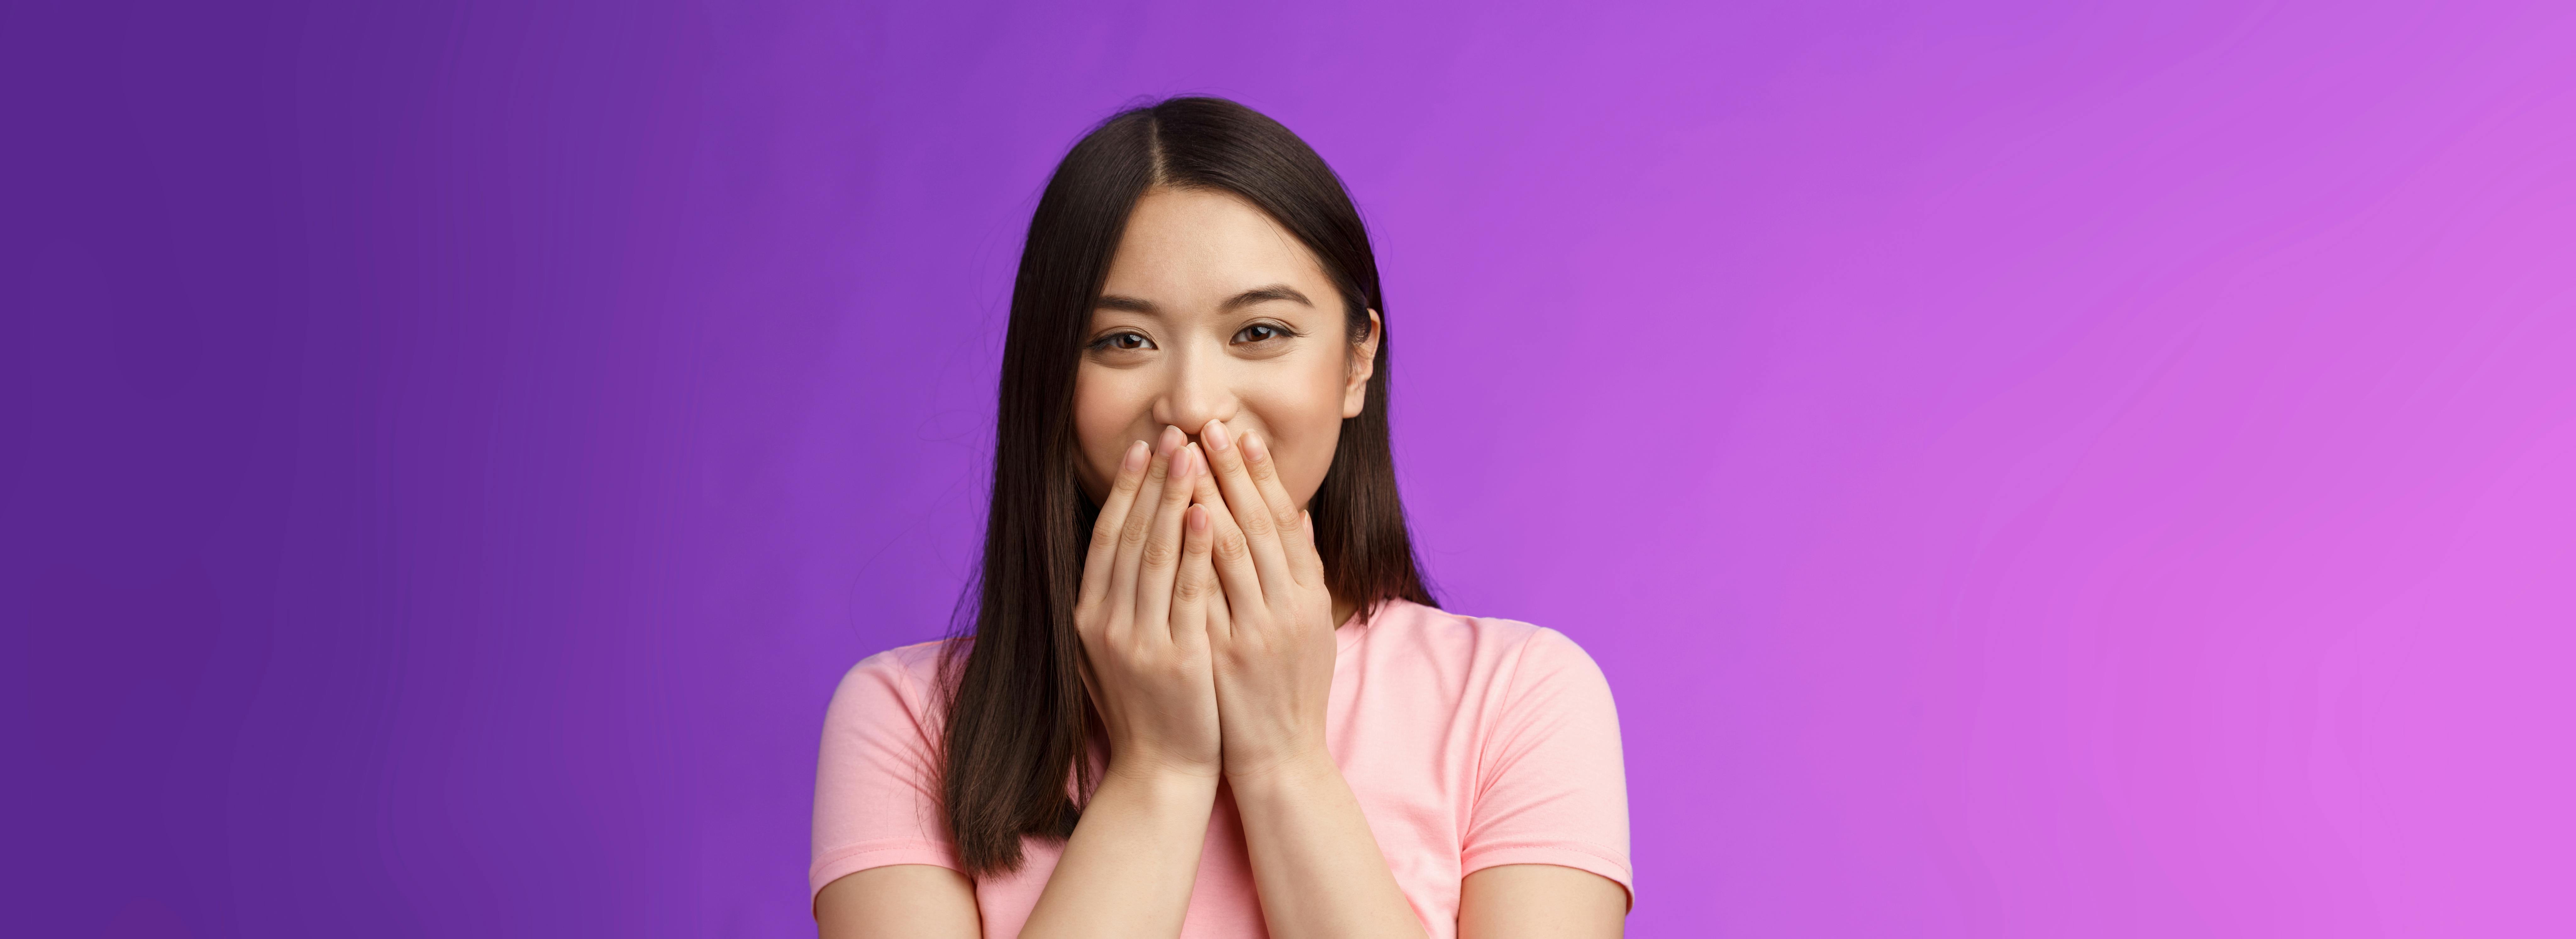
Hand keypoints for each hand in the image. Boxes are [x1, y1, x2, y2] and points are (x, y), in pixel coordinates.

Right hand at [1074, 426, 1224, 781]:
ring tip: (1193, 454)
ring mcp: (1137, 641)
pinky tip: (1209, 513)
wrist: (1161, 769)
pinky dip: (1197, 551)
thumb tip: (1127, 540)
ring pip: (1156, 555)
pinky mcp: (1175, 658)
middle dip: (1153, 480)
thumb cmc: (1147, 705)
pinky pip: (1188, 593)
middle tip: (1174, 432)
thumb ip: (1118, 598)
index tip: (1145, 447)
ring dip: (1175, 500)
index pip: (1106, 537)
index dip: (1125, 490)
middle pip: (1129, 536)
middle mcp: (1105, 624)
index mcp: (1088, 617)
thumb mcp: (1115, 648)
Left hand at [1187, 418, 1340, 780]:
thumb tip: (1298, 515)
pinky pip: (1208, 591)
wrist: (1281, 757)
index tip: (1242, 435)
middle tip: (1211, 425)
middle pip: (1258, 524)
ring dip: (1209, 495)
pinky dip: (1197, 550)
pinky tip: (1184, 514)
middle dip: (1233, 472)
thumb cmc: (1292, 689)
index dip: (1264, 476)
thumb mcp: (1312, 626)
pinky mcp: (1225, 652)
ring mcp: (1256, 630)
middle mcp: (1288, 607)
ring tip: (1188, 454)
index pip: (1285, 522)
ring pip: (1232, 549)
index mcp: (1309, 597)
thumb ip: (1304, 570)